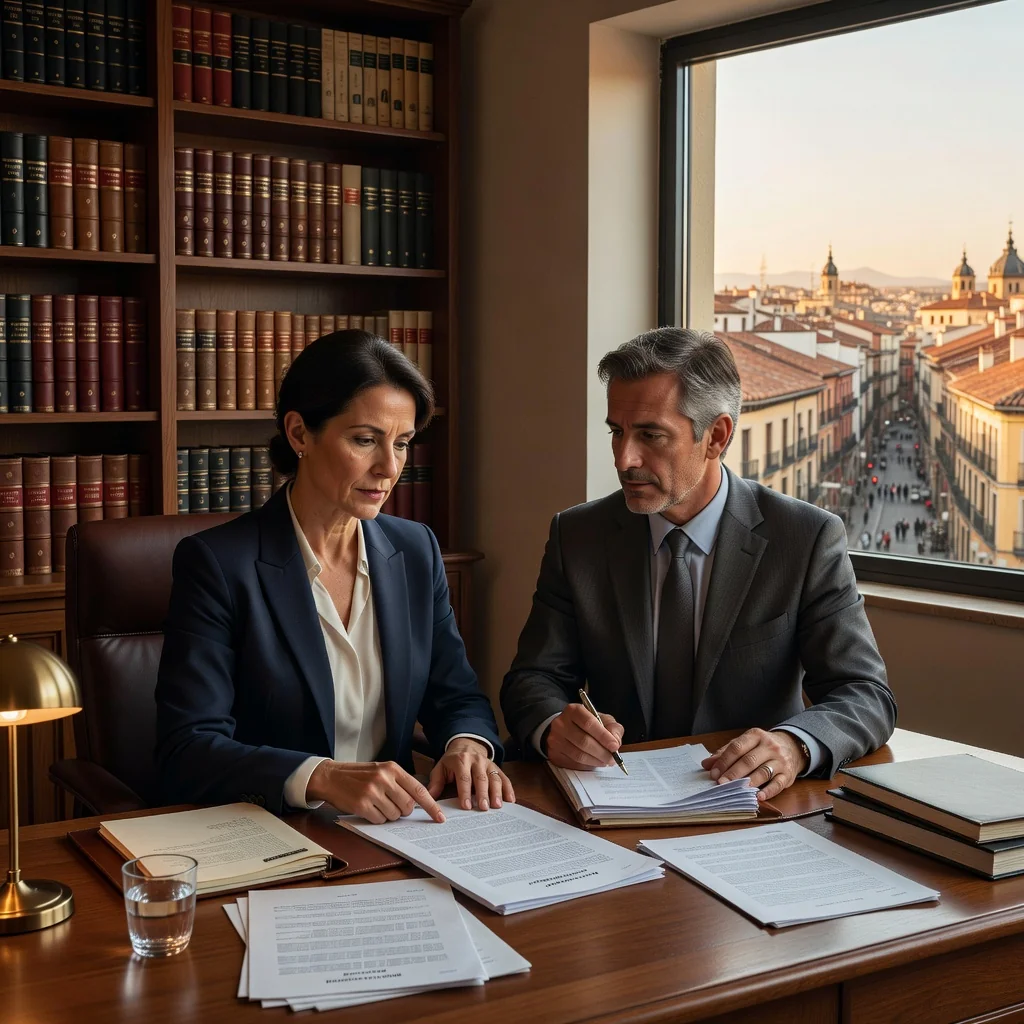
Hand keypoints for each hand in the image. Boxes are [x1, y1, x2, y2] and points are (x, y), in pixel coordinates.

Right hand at [307, 759, 445, 823]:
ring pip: (394, 815)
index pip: (418, 790)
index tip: (440, 817)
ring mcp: (372, 792)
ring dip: (388, 815)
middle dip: (403, 811)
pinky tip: (368, 809)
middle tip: (391, 805)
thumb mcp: (381, 770)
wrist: (330, 777)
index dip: (431, 806)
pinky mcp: (362, 804)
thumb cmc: (358, 775)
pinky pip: (380, 820)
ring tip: (376, 804)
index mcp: (392, 768)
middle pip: (407, 805)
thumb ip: (398, 782)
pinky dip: (377, 818)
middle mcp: (384, 778)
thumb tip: (417, 802)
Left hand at [427, 738, 514, 810]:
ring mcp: (488, 763)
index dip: (465, 792)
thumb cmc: (452, 761)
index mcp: (461, 761)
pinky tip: (511, 800)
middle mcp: (476, 761)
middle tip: (483, 808)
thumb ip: (435, 783)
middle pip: (481, 778)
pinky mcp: (496, 767)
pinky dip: (508, 788)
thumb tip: (428, 799)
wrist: (465, 744)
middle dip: (482, 793)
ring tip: (497, 806)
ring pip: (494, 777)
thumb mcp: (440, 768)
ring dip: (497, 792)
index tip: (466, 806)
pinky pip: (504, 777)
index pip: (464, 778)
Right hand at [543, 704, 623, 770]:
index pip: (589, 723)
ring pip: (578, 755)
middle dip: (602, 752)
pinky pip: (573, 763)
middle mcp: (560, 723)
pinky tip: (594, 763)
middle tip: (613, 758)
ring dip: (595, 761)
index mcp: (573, 710)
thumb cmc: (587, 724)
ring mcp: (555, 739)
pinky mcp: (553, 754)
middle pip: (583, 741)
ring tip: (606, 761)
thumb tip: (615, 742)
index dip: (603, 736)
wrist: (564, 728)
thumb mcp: (602, 719)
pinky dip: (587, 766)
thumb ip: (612, 728)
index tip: (615, 747)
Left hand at [700, 728, 808, 802]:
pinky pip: (778, 784)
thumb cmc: (762, 746)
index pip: (737, 748)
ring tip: (736, 790)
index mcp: (755, 736)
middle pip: (749, 761)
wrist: (792, 746)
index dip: (724, 761)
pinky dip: (768, 791)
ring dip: (748, 782)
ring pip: (763, 772)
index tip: (713, 773)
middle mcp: (769, 746)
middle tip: (721, 783)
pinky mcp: (788, 775)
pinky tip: (758, 796)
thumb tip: (706, 764)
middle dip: (733, 773)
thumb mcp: (745, 744)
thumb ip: (726, 752)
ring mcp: (780, 761)